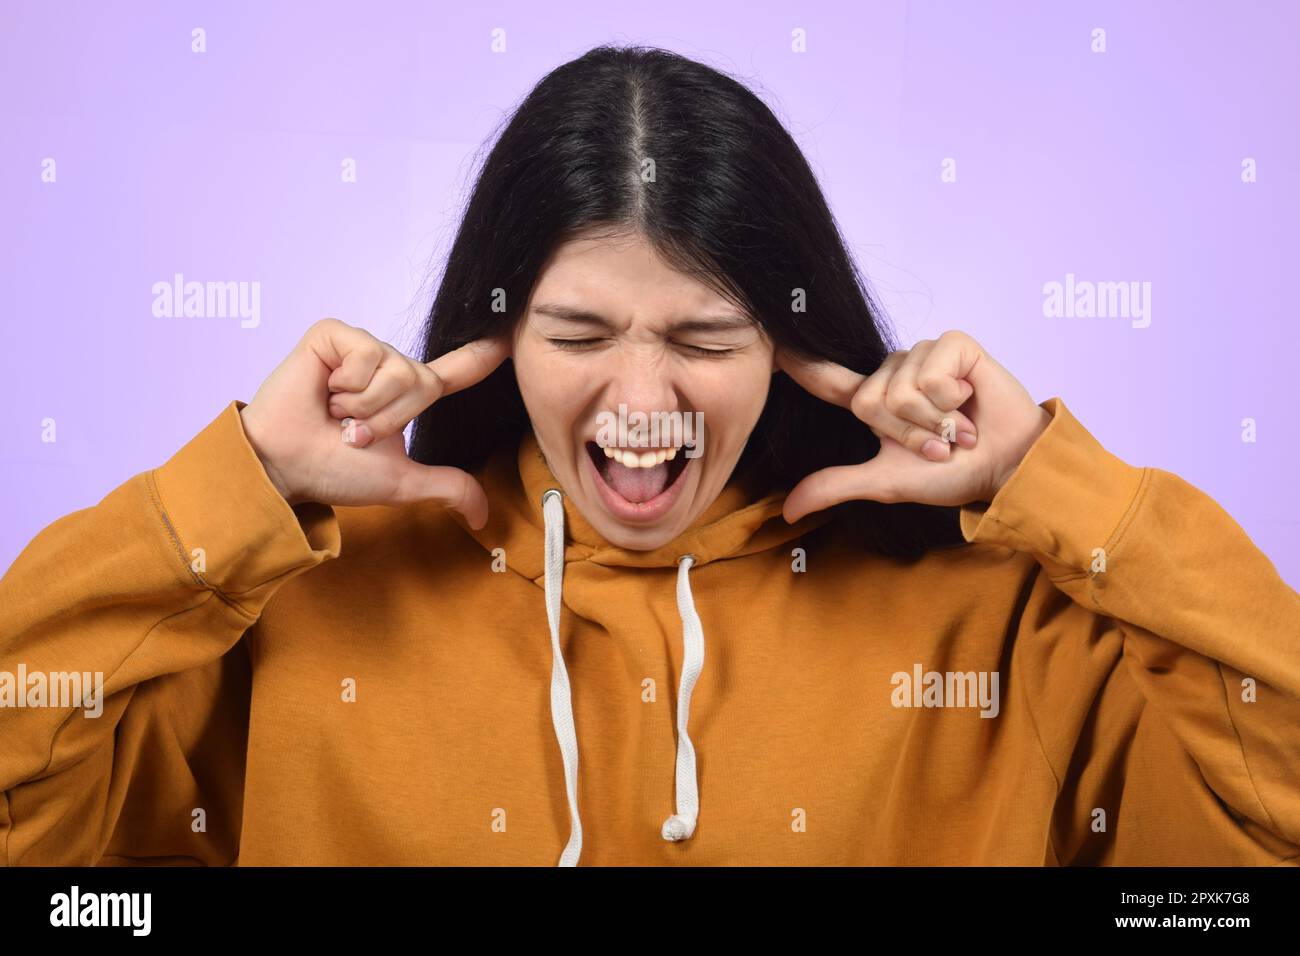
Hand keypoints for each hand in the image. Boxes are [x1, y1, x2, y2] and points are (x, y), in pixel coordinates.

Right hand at [239, 317, 509, 526]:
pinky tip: (322, 393)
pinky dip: (346, 384)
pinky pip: (366, 354)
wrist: (285, 466)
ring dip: (365, 407)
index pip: (455, 372)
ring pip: (397, 370)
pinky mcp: (333, 334)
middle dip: (390, 419)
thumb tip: (481, 518)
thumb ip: (446, 487)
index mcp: (405, 395)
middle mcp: (388, 365)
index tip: (508, 336)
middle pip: (424, 383)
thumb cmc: (333, 472)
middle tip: (352, 433)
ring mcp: (361, 347)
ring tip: (334, 415)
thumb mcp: (402, 481)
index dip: (482, 355)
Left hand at [776, 330, 1051, 521]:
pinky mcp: (952, 343)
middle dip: (909, 434)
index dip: (797, 360)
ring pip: (902, 390)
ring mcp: (922, 353)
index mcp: (872, 399)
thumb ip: (836, 486)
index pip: (824, 377)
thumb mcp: (884, 482)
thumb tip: (787, 511)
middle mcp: (892, 371)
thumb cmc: (951, 474)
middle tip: (939, 444)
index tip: (767, 341)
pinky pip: (931, 373)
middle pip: (870, 401)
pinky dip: (953, 401)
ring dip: (935, 422)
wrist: (1006, 466)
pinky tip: (971, 403)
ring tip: (958, 428)